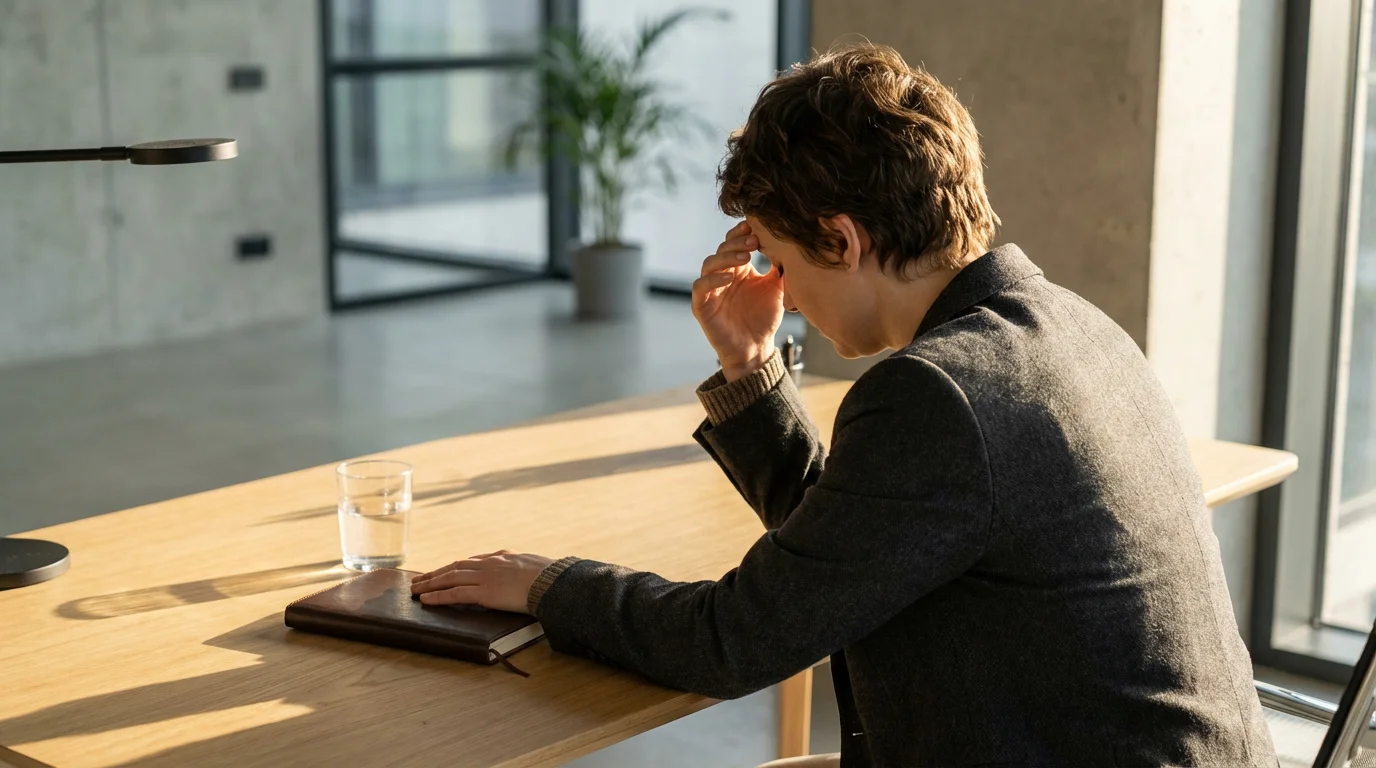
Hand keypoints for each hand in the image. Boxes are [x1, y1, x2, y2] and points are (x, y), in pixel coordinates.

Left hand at [410, 550, 553, 613]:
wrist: (552, 582)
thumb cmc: (550, 577)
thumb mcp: (535, 566)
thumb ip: (522, 567)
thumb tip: (524, 572)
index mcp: (502, 556)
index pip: (472, 561)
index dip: (456, 567)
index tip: (445, 571)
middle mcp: (490, 563)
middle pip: (456, 566)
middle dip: (436, 573)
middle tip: (420, 579)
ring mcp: (485, 577)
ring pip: (450, 578)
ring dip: (430, 583)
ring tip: (416, 589)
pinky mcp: (483, 592)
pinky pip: (455, 594)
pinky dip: (438, 596)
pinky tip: (425, 599)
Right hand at [693, 221, 784, 380]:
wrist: (756, 348)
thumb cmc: (765, 319)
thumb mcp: (777, 289)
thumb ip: (780, 268)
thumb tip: (788, 244)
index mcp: (739, 268)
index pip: (734, 242)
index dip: (741, 232)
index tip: (756, 226)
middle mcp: (723, 275)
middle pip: (722, 249)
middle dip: (737, 242)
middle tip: (754, 240)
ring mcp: (711, 289)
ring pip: (709, 264)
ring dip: (726, 257)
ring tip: (745, 257)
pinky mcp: (701, 305)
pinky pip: (700, 287)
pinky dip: (711, 280)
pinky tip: (728, 278)